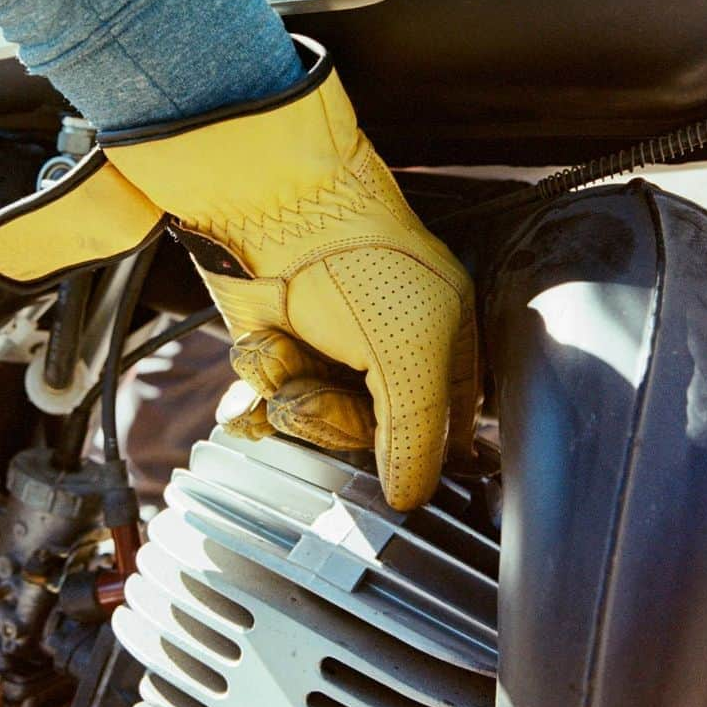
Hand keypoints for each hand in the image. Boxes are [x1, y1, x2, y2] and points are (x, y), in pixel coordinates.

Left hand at [0, 38, 477, 509]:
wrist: (270, 204)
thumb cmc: (359, 257)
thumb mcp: (409, 349)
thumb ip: (415, 434)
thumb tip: (409, 501)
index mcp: (447, 349)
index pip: (443, 438)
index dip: (415, 459)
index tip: (388, 477)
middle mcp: (391, 359)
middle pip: (369, 441)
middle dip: (333, 422)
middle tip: (312, 393)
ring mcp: (334, 356)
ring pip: (316, 427)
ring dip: (290, 398)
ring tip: (281, 351)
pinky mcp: (282, 351)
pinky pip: (271, 405)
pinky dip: (258, 389)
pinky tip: (260, 354)